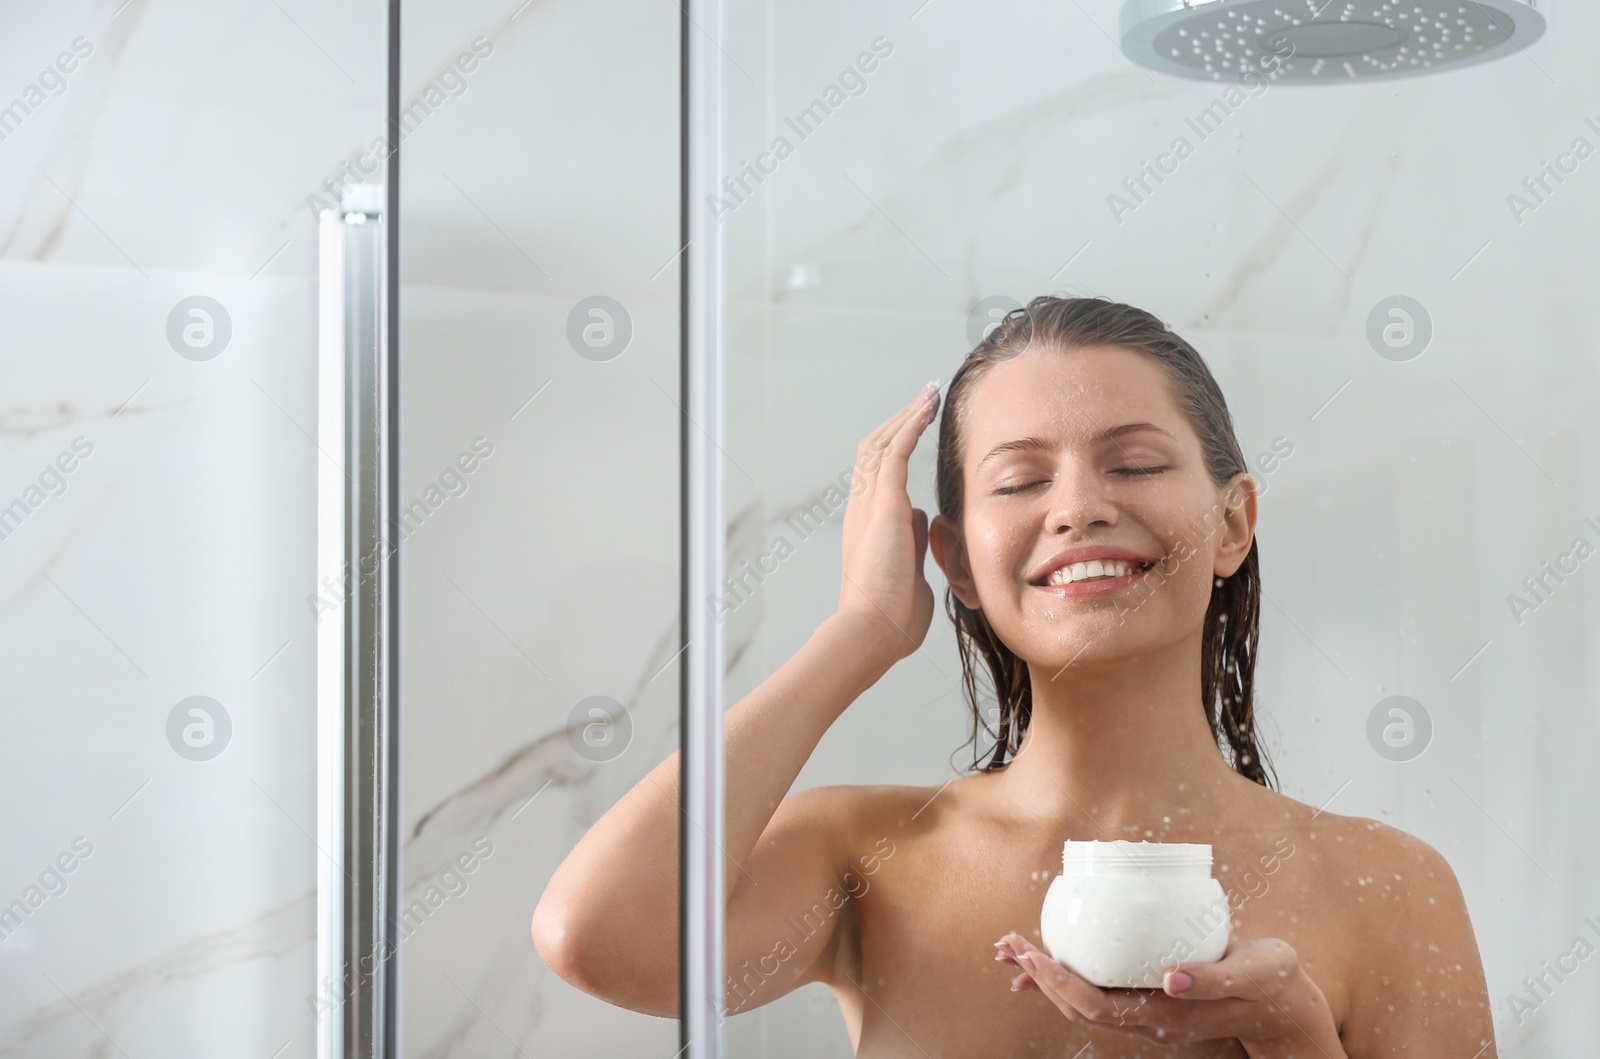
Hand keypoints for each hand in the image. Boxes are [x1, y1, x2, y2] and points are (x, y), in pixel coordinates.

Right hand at [835, 382, 940, 664]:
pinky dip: (910, 425)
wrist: (872, 632)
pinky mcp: (884, 504)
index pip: (878, 473)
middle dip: (901, 421)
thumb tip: (923, 521)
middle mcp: (862, 507)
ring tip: (927, 394)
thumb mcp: (909, 569)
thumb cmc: (892, 617)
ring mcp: (870, 504)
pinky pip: (895, 452)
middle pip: (875, 449)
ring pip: (883, 444)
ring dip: (906, 416)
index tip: (918, 427)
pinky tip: (926, 407)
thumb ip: (914, 542)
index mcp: (868, 524)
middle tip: (923, 399)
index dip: (897, 446)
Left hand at [995, 933, 1345, 1056]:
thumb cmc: (1272, 984)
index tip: (1033, 957)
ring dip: (1047, 976)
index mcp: (1166, 1015)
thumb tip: (1170, 978)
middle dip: (1040, 977)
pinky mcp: (1150, 993)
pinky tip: (1055, 952)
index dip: (1061, 985)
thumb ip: (1213, 978)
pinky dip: (1070, 972)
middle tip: (1008, 945)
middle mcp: (1149, 1017)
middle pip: (1079, 1007)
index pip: (1098, 1007)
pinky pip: (1100, 988)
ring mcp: (1148, 1008)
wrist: (1288, 1006)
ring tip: (1013, 949)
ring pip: (1084, 1000)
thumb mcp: (1252, 975)